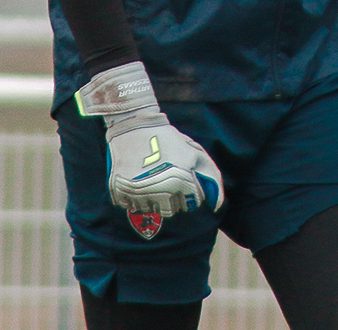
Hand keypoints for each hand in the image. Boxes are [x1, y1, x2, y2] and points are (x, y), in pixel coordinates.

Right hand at [75, 63, 224, 235]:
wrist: (134, 126)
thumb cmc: (169, 140)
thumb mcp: (195, 153)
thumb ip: (212, 177)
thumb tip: (217, 206)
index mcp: (181, 181)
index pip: (191, 204)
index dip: (189, 192)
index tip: (183, 179)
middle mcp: (160, 191)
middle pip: (171, 211)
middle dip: (172, 199)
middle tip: (167, 181)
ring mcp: (138, 193)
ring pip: (151, 210)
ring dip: (153, 199)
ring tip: (152, 180)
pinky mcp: (120, 192)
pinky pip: (131, 206)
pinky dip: (134, 198)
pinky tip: (138, 182)